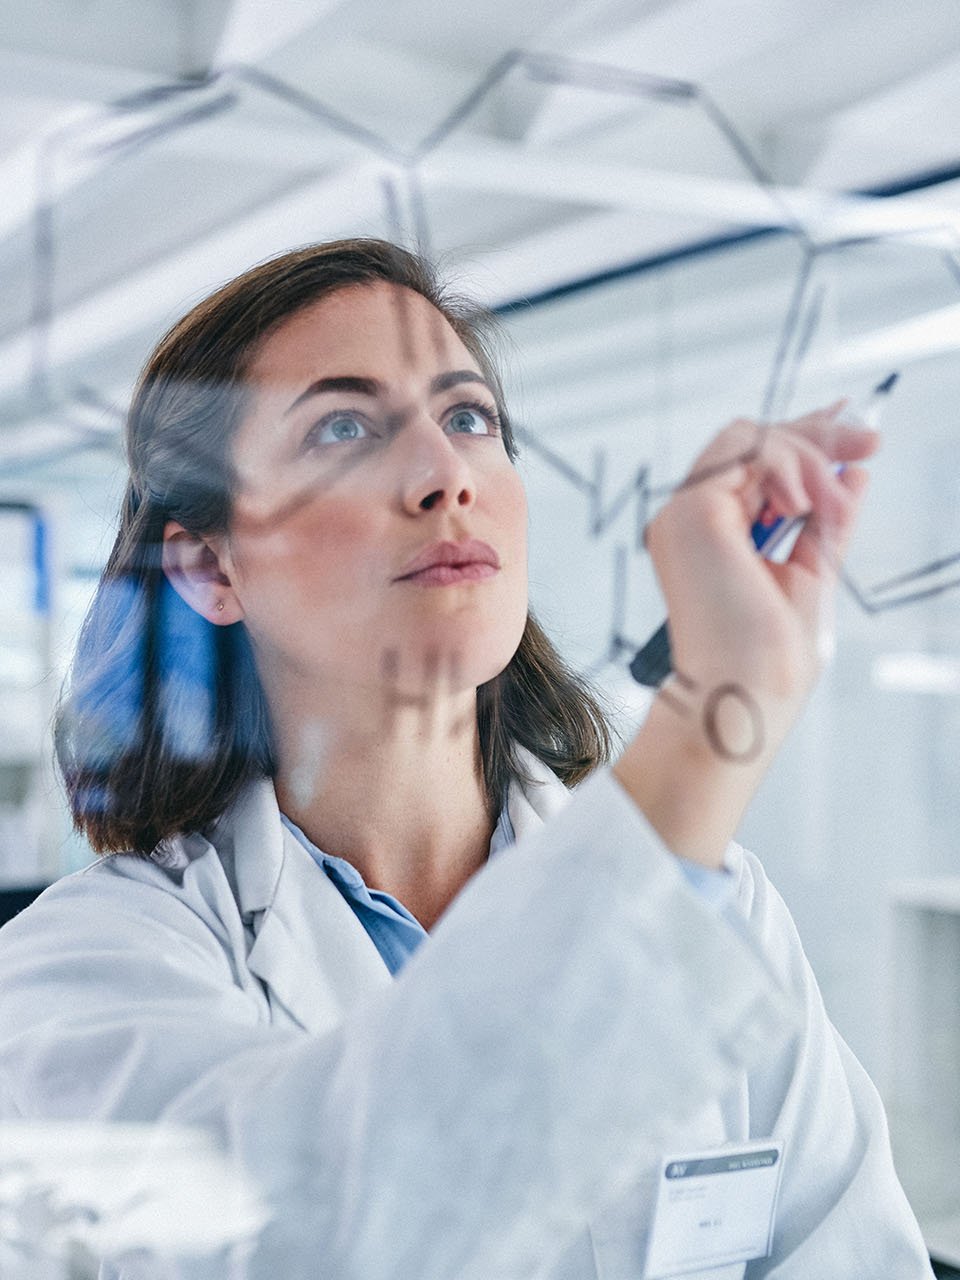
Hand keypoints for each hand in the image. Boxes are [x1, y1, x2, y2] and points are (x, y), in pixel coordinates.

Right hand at [613, 404, 876, 866]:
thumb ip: (826, 520)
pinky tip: (805, 504)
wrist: (748, 692)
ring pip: (750, 438)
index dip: (805, 440)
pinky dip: (787, 465)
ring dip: (807, 458)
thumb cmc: (771, 658)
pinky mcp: (691, 511)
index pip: (754, 465)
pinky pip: (744, 451)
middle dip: (819, 434)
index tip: (857, 439)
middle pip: (752, 441)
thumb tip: (853, 472)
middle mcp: (692, 520)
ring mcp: (684, 513)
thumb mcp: (815, 569)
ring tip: (830, 508)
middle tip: (868, 442)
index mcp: (713, 535)